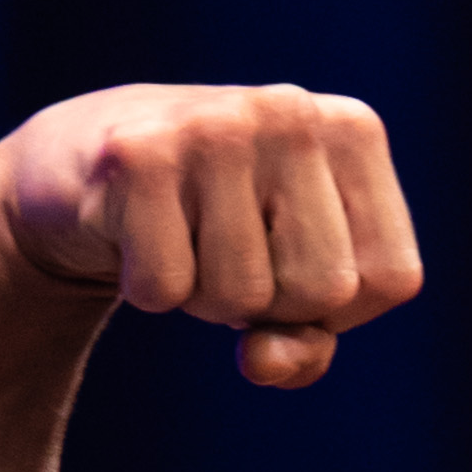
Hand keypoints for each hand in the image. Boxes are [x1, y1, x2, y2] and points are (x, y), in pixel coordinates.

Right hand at [0, 81, 421, 387]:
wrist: (80, 169)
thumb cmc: (209, 228)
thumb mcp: (286, 283)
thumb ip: (307, 343)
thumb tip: (266, 362)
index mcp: (352, 131)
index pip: (392, 278)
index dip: (340, 309)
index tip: (291, 263)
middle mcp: (292, 110)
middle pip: (322, 290)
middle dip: (270, 303)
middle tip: (226, 249)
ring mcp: (215, 125)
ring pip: (242, 294)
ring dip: (204, 295)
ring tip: (181, 234)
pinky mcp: (137, 154)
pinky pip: (169, 288)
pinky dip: (150, 289)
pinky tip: (135, 232)